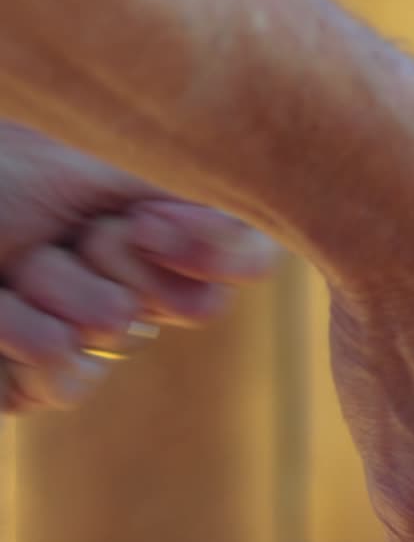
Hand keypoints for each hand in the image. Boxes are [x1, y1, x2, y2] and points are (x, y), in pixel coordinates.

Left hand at [0, 123, 277, 409]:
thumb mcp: (113, 159)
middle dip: (110, 262)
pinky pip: (58, 381)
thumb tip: (260, 265)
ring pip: (112, 345)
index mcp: (155, 229)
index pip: (236, 263)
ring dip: (59, 297)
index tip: (147, 221)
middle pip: (168, 305)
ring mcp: (71, 330)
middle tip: (61, 234)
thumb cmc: (10, 160)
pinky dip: (26, 342)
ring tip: (14, 268)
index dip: (203, 253)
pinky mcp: (19, 378)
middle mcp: (123, 282)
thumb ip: (202, 205)